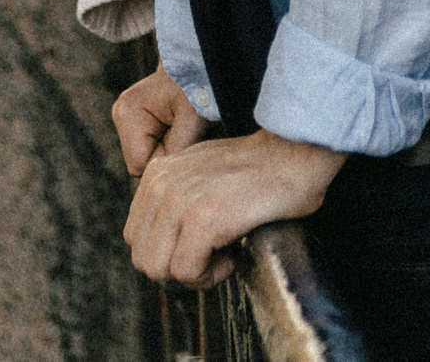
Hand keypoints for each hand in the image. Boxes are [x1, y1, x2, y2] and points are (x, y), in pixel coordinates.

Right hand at [113, 64, 208, 175]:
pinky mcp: (135, 120)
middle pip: (139, 163)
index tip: (187, 143)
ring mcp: (125, 117)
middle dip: (165, 157)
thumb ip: (178, 150)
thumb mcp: (193, 118)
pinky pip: (149, 148)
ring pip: (144, 157)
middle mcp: (120, 114)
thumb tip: (169, 180)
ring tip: (184, 129)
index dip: (165, 163)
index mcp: (128, 113)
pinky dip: (165, 145)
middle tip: (188, 136)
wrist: (198, 63)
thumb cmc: (198, 86)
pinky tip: (178, 128)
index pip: (139, 165)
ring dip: (166, 151)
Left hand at [124, 130, 346, 288]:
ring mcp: (180, 202)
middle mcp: (161, 184)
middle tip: (211, 256)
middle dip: (177, 269)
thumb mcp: (199, 172)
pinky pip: (188, 272)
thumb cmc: (256, 170)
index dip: (168, 252)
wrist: (293, 155)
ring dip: (194, 274)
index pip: (136, 238)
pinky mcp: (204, 219)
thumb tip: (163, 241)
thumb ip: (173, 198)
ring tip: (222, 255)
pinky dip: (212, 275)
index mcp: (156, 174)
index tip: (200, 244)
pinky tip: (232, 255)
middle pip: (144, 259)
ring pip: (159, 270)